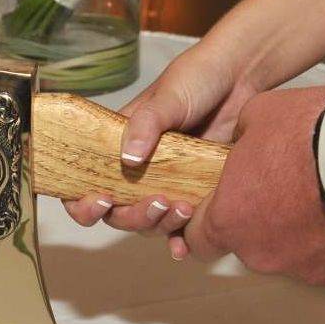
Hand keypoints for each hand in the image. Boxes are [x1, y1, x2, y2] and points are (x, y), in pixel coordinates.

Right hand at [63, 39, 258, 258]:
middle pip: (117, 211)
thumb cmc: (197, 77)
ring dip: (159, 224)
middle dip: (130, 216)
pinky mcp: (195, 190)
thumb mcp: (168, 96)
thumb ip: (146, 124)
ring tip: (183, 209)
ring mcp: (167, 181)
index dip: (82, 200)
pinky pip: (180, 226)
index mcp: (119, 143)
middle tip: (156, 202)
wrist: (241, 77)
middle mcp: (138, 168)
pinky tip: (184, 246)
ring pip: (148, 221)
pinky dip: (179, 241)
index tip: (99, 199)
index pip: (85, 179)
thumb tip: (128, 159)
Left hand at [183, 86, 324, 283]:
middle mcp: (259, 251)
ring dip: (294, 228)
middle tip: (278, 188)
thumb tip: (245, 139)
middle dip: (256, 220)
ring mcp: (300, 266)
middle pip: (245, 243)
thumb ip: (240, 139)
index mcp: (229, 218)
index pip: (197, 239)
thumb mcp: (257, 115)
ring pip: (286, 251)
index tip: (216, 211)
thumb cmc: (311, 136)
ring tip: (316, 194)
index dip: (204, 224)